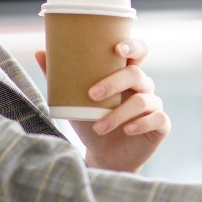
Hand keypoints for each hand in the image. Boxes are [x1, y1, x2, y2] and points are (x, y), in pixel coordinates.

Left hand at [35, 38, 169, 173]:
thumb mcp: (73, 101)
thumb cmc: (90, 122)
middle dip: (114, 82)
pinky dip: (141, 123)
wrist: (104, 156)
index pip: (137, 51)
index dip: (132, 45)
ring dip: (118, 113)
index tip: (117, 48)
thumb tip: (40, 52)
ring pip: (142, 100)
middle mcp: (142, 86)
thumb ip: (60, 78)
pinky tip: (127, 130)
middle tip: (92, 95)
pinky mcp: (161, 125)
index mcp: (125, 74)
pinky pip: (158, 118)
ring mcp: (153, 105)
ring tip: (99, 127)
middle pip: (136, 74)